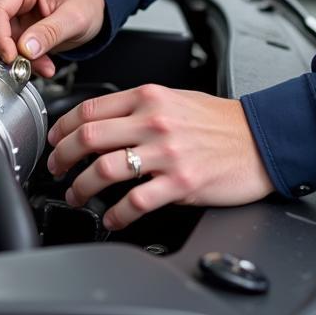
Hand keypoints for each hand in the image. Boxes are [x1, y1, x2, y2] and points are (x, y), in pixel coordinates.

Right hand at [0, 0, 105, 77]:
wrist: (93, 2)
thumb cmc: (86, 0)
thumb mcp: (75, 18)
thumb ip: (50, 33)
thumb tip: (25, 49)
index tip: (11, 58)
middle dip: (8, 49)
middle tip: (27, 66)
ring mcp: (13, 7)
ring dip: (17, 57)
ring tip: (42, 65)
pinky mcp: (16, 22)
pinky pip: (9, 44)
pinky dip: (23, 58)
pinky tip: (41, 62)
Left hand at [46, 85, 273, 228]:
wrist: (260, 139)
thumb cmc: (220, 121)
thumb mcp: (174, 97)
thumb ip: (138, 105)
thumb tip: (102, 119)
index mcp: (149, 97)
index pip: (91, 108)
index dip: (63, 126)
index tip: (55, 139)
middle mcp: (154, 121)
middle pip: (89, 137)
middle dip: (62, 156)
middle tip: (56, 168)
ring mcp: (167, 153)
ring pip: (105, 169)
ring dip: (82, 187)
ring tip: (76, 195)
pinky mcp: (181, 183)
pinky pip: (137, 202)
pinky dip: (117, 214)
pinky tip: (112, 218)